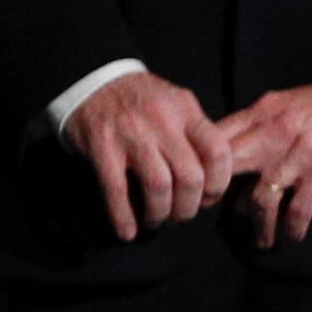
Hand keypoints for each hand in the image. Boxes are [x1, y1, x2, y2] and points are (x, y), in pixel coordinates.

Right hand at [62, 69, 233, 241]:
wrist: (92, 79)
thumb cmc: (139, 97)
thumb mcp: (175, 102)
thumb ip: (194, 131)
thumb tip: (213, 173)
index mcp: (185, 110)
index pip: (217, 152)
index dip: (219, 183)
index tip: (209, 197)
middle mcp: (162, 122)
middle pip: (190, 176)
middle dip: (189, 207)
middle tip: (181, 216)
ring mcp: (131, 135)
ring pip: (159, 186)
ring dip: (160, 213)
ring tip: (156, 220)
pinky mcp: (102, 148)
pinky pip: (117, 190)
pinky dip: (123, 216)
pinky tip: (127, 232)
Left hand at [211, 78, 311, 246]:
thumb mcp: (281, 105)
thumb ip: (252, 128)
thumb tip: (225, 163)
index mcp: (259, 113)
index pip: (215, 139)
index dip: (197, 165)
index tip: (190, 187)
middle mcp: (274, 132)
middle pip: (228, 167)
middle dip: (213, 195)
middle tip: (209, 216)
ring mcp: (299, 153)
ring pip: (262, 197)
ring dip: (259, 224)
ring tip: (262, 240)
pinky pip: (299, 207)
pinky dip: (293, 226)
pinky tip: (293, 235)